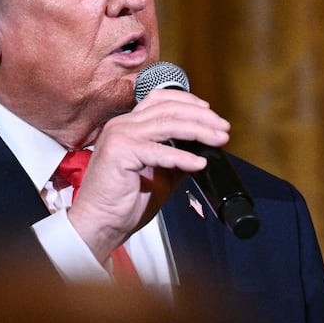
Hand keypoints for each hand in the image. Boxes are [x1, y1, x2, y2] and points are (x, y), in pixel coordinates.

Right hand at [66, 88, 229, 260]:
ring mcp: (119, 136)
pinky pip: (159, 151)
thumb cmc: (123, 202)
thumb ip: (177, 159)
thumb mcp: (160, 175)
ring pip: (168, 124)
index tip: (210, 111)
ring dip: (199, 131)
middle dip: (201, 116)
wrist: (101, 223)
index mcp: (128, 125)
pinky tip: (198, 163)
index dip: (188, 101)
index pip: (160, 99)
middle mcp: (122, 125)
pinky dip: (183, 157)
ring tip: (218, 140)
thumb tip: (203, 152)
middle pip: (169, 108)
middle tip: (223, 128)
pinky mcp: (119, 153)